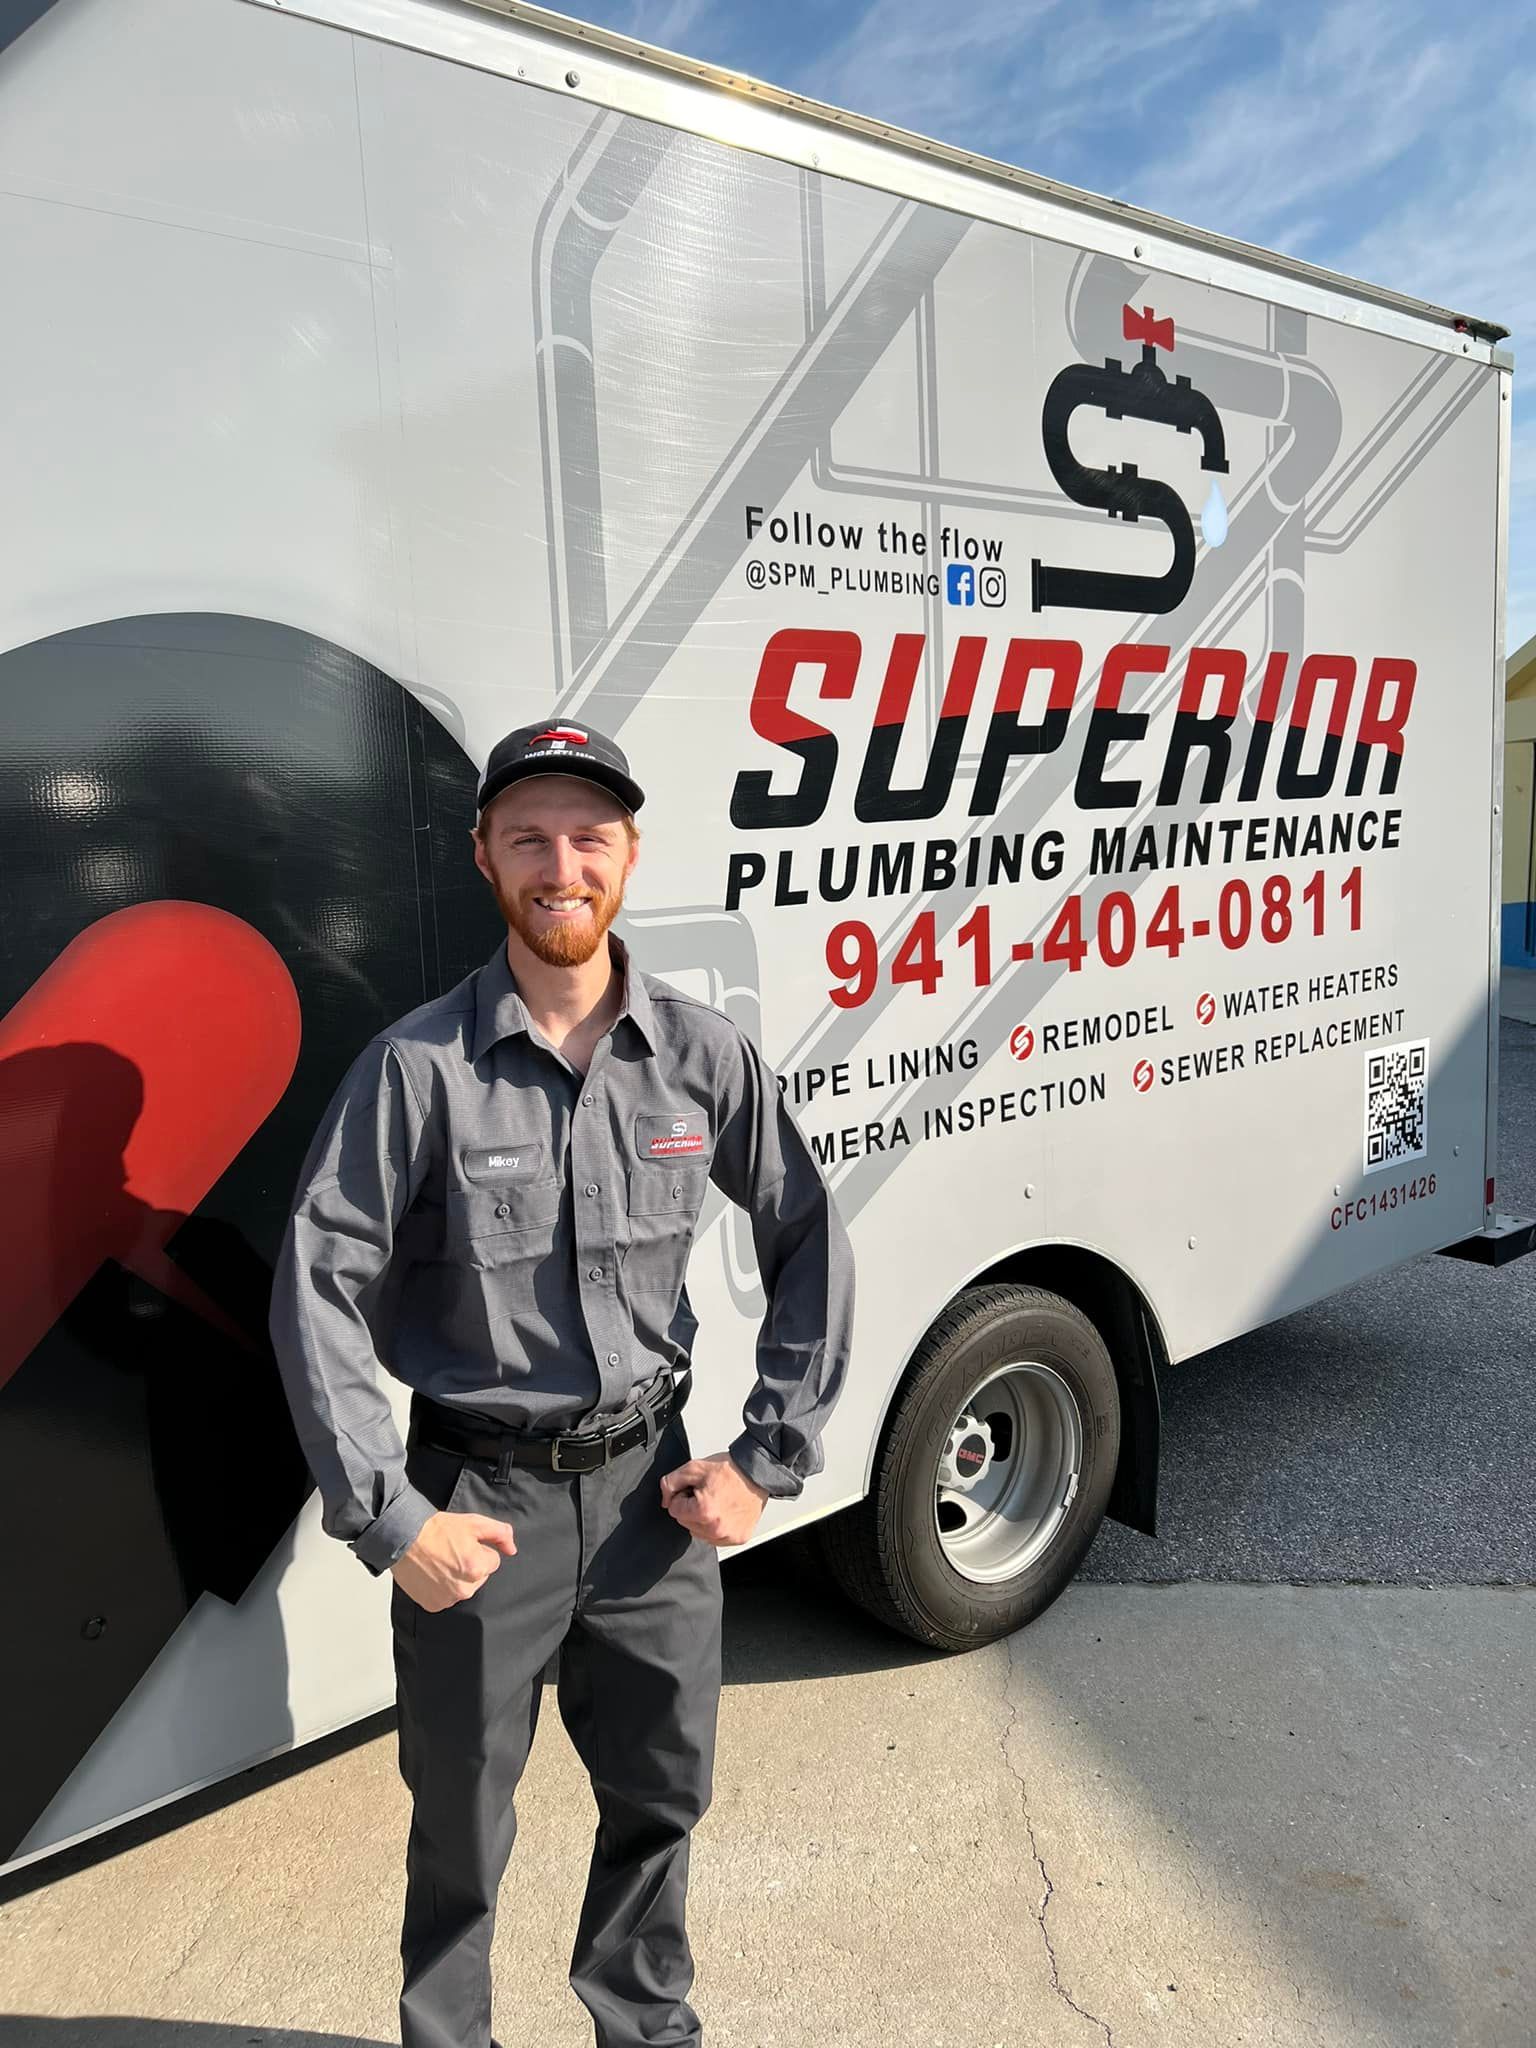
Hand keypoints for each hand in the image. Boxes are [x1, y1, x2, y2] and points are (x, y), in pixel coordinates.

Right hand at [391, 1510, 515, 1612]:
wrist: (403, 1538)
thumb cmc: (437, 1530)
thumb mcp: (474, 1523)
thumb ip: (500, 1534)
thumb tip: (512, 1550)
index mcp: (477, 1568)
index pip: (492, 1562)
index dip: (479, 1550)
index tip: (463, 1544)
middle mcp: (464, 1588)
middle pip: (479, 1577)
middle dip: (470, 1565)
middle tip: (451, 1552)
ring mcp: (448, 1599)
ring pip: (464, 1588)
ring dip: (456, 1577)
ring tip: (440, 1562)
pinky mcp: (434, 1605)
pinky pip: (447, 1597)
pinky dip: (442, 1588)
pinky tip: (432, 1573)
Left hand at [660, 1452, 768, 1546]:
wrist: (758, 1472)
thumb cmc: (731, 1470)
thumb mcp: (694, 1468)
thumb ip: (670, 1482)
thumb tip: (664, 1500)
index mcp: (703, 1512)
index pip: (674, 1510)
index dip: (682, 1496)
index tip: (695, 1489)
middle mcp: (716, 1529)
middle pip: (685, 1522)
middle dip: (691, 1508)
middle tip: (708, 1493)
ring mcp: (728, 1536)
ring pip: (699, 1532)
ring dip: (703, 1519)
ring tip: (718, 1501)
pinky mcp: (738, 1538)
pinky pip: (716, 1538)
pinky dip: (717, 1526)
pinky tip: (726, 1511)